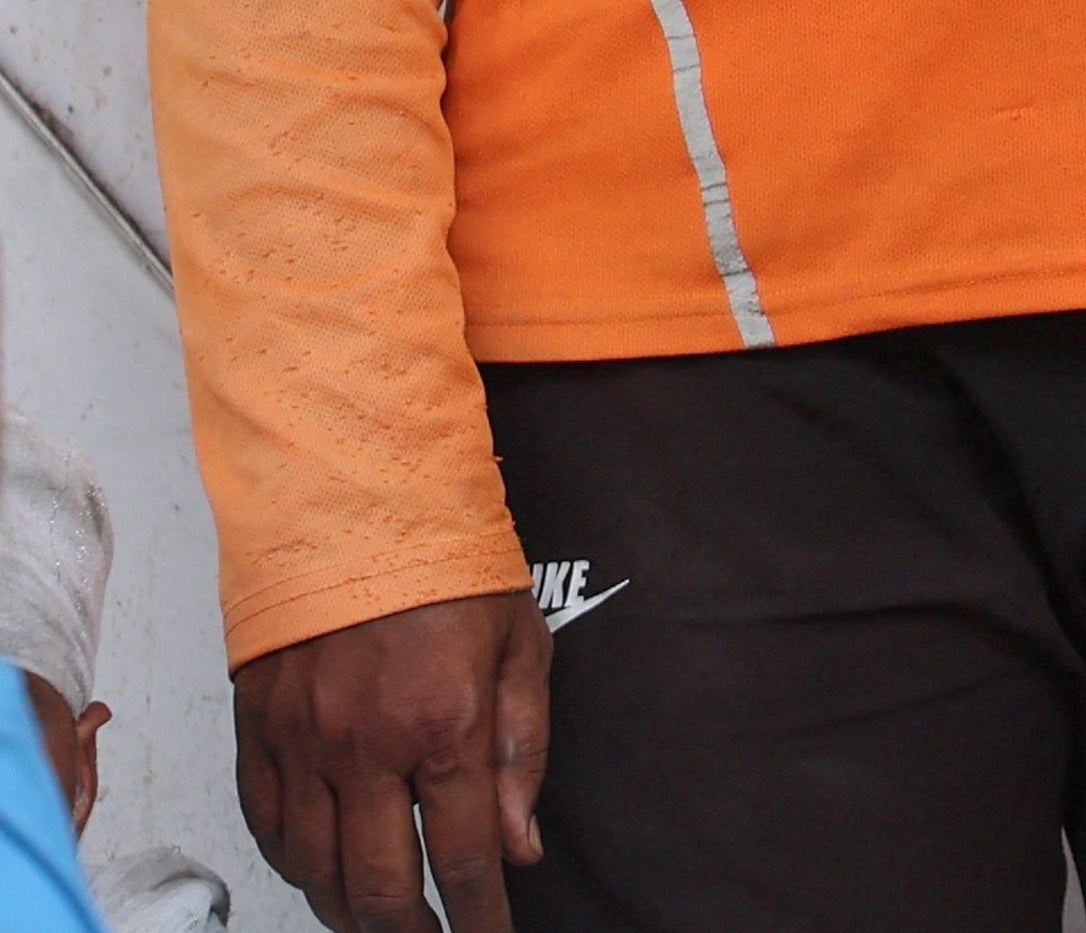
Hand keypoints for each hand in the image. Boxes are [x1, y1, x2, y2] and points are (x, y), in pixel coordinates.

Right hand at [234, 590, 544, 932]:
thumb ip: (522, 752)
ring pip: (314, 868)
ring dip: (347, 909)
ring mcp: (303, 744)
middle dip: (409, 930)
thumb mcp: (521, 646)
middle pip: (378, 883)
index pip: (464, 856)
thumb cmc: (448, 564)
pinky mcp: (257, 732)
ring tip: (378, 920)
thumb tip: (521, 844)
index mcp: (444, 724)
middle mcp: (366, 746)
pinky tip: (319, 874)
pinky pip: (267, 826)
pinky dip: (293, 864)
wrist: (355, 502)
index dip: (479, 915)